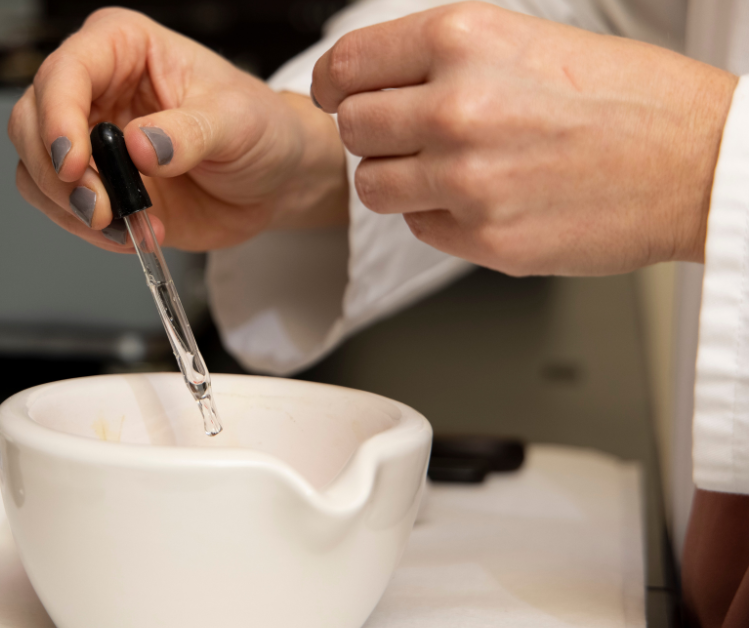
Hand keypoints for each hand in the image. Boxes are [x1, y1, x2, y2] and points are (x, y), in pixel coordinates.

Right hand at [9, 8, 346, 252]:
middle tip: (100, 206)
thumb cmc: (259, 128)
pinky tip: (131, 232)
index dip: (58, 117)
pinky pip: (58, 206)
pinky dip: (86, 228)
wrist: (272, 179)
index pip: (67, 70)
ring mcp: (88, 138)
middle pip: (32, 120)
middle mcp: (95, 87)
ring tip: (127, 225)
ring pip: (35, 168)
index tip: (74, 162)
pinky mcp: (93, 182)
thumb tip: (141, 146)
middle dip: (58, 172)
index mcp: (124, 47)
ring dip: (71, 206)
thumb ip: (189, 133)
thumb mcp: (237, 123)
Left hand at [310, 1, 737, 275]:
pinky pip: (418, 227)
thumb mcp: (528, 40)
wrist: (704, 163)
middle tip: (411, 134)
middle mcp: (457, 106)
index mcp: (465, 41)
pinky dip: (438, 216)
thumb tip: (375, 79)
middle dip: (374, 132)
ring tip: (451, 167)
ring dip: (398, 178)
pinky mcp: (484, 237)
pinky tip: (486, 197)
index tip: (335, 94)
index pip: (347, 64)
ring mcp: (467, 178)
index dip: (334, 83)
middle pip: (352, 127)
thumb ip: (444, 58)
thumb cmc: (632, 100)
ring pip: (372, 185)